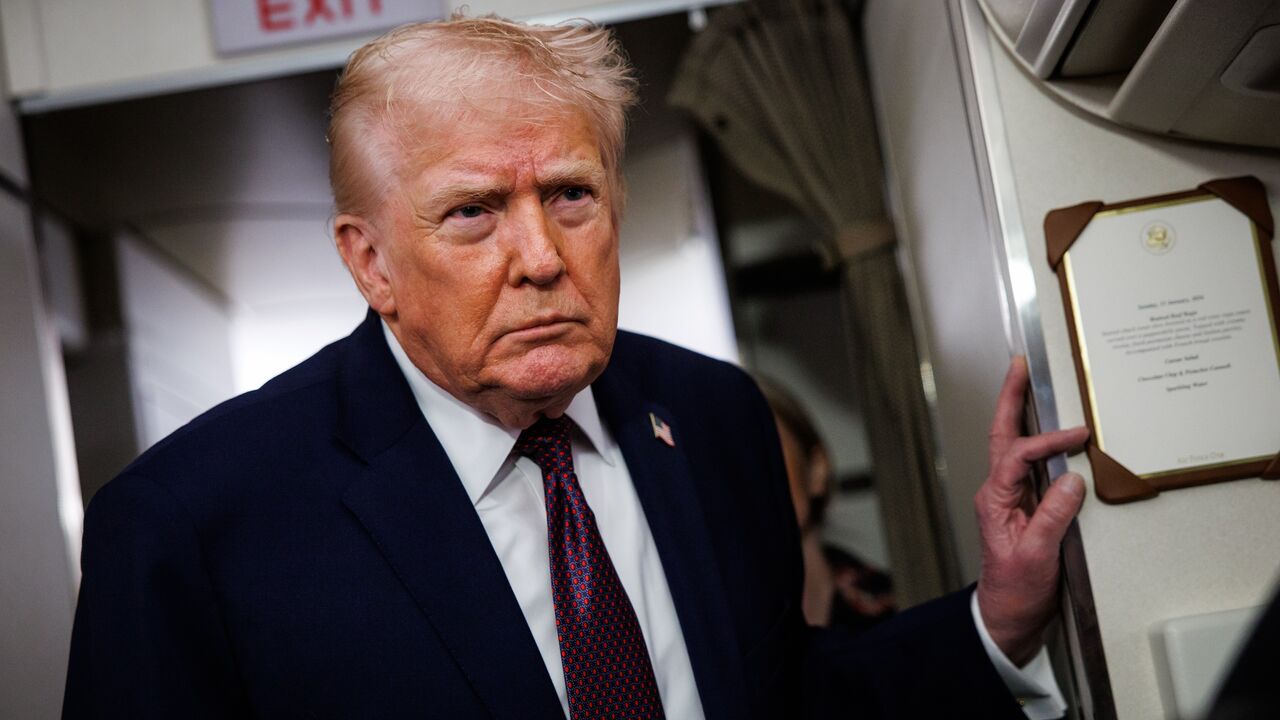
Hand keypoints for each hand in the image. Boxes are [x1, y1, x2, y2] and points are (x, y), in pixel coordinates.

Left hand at [975, 356, 1088, 665]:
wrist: (1008, 617)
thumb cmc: (1015, 590)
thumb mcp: (1036, 555)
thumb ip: (1053, 516)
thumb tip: (1071, 478)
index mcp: (994, 500)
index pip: (1018, 455)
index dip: (1048, 441)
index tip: (1079, 435)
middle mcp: (998, 492)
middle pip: (1003, 435)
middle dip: (1010, 398)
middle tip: (1019, 365)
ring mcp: (1010, 498)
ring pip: (1012, 445)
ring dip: (1019, 412)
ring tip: (1028, 380)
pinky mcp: (1025, 506)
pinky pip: (1030, 465)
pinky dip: (1040, 441)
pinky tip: (1052, 429)